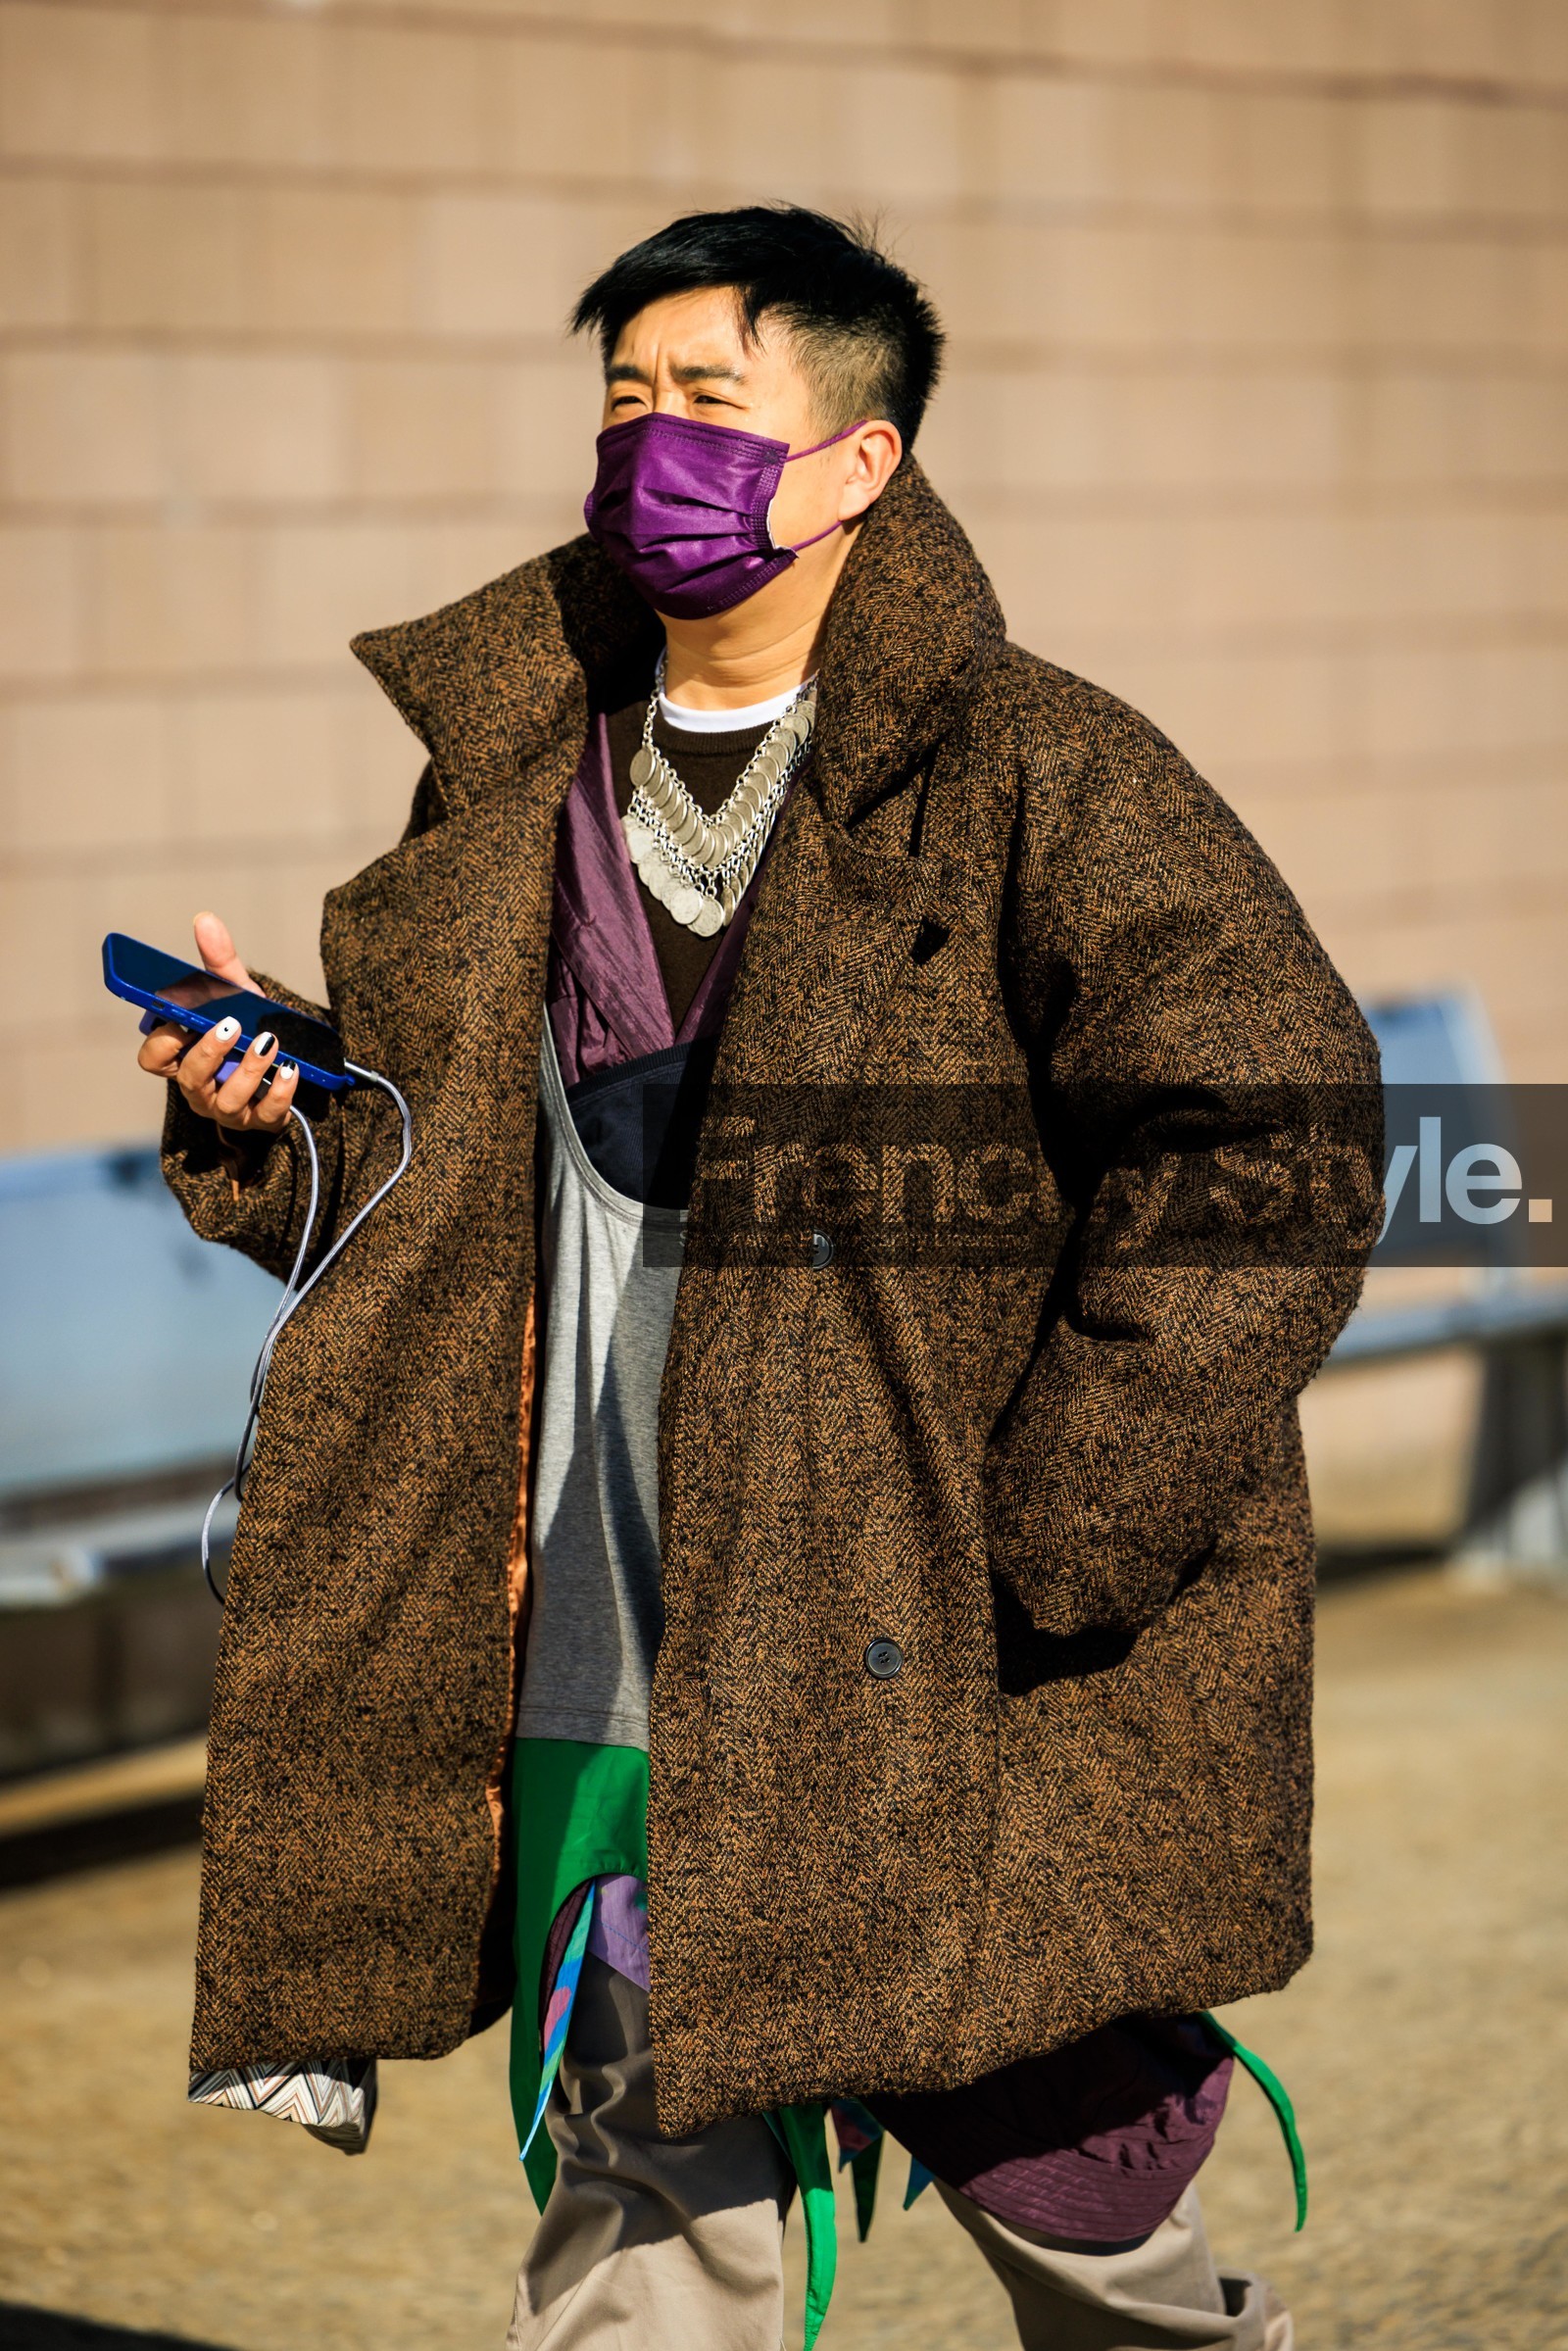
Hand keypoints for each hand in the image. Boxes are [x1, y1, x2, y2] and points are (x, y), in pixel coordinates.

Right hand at [136, 911, 299, 1135]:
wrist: (292, 1063)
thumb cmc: (250, 1030)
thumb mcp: (237, 996)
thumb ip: (219, 964)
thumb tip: (205, 919)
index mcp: (184, 1058)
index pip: (153, 1059)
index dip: (163, 1043)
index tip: (181, 1020)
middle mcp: (201, 1089)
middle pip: (189, 1079)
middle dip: (207, 1052)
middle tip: (229, 1024)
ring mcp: (230, 1110)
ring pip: (227, 1101)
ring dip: (248, 1070)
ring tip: (268, 1042)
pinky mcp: (263, 1123)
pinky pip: (266, 1115)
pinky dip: (279, 1093)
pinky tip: (291, 1070)